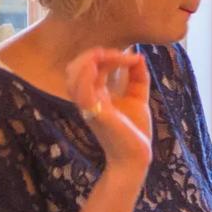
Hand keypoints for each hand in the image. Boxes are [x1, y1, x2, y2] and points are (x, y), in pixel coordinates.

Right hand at [67, 48, 152, 173]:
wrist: (136, 157)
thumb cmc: (134, 131)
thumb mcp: (137, 97)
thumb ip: (138, 77)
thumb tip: (138, 56)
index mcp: (95, 93)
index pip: (90, 65)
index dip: (108, 55)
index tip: (132, 57)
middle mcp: (87, 99)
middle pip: (76, 68)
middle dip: (95, 54)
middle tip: (118, 55)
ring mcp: (89, 107)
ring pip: (73, 78)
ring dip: (87, 61)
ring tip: (106, 55)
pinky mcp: (95, 115)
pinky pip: (81, 93)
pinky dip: (85, 76)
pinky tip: (95, 66)